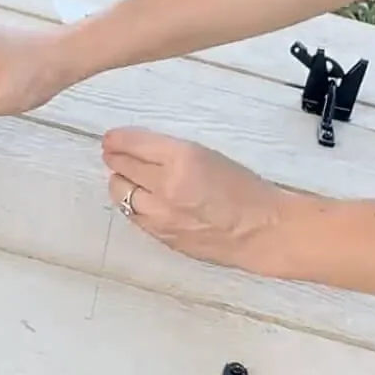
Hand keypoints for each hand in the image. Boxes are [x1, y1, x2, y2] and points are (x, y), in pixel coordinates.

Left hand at [102, 126, 297, 273]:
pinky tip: (138, 200)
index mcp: (183, 159)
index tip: (111, 138)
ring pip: (121, 194)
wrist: (262, 231)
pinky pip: (134, 217)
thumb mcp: (209, 156)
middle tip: (113, 154)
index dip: (118, 140)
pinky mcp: (162, 236)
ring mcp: (161, 215)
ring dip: (120, 183)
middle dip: (115, 159)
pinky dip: (132, 205)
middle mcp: (166, 186)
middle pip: (122, 168)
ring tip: (123, 177)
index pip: (134, 145)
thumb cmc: (245, 190)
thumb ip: (172, 153)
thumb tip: (139, 151)